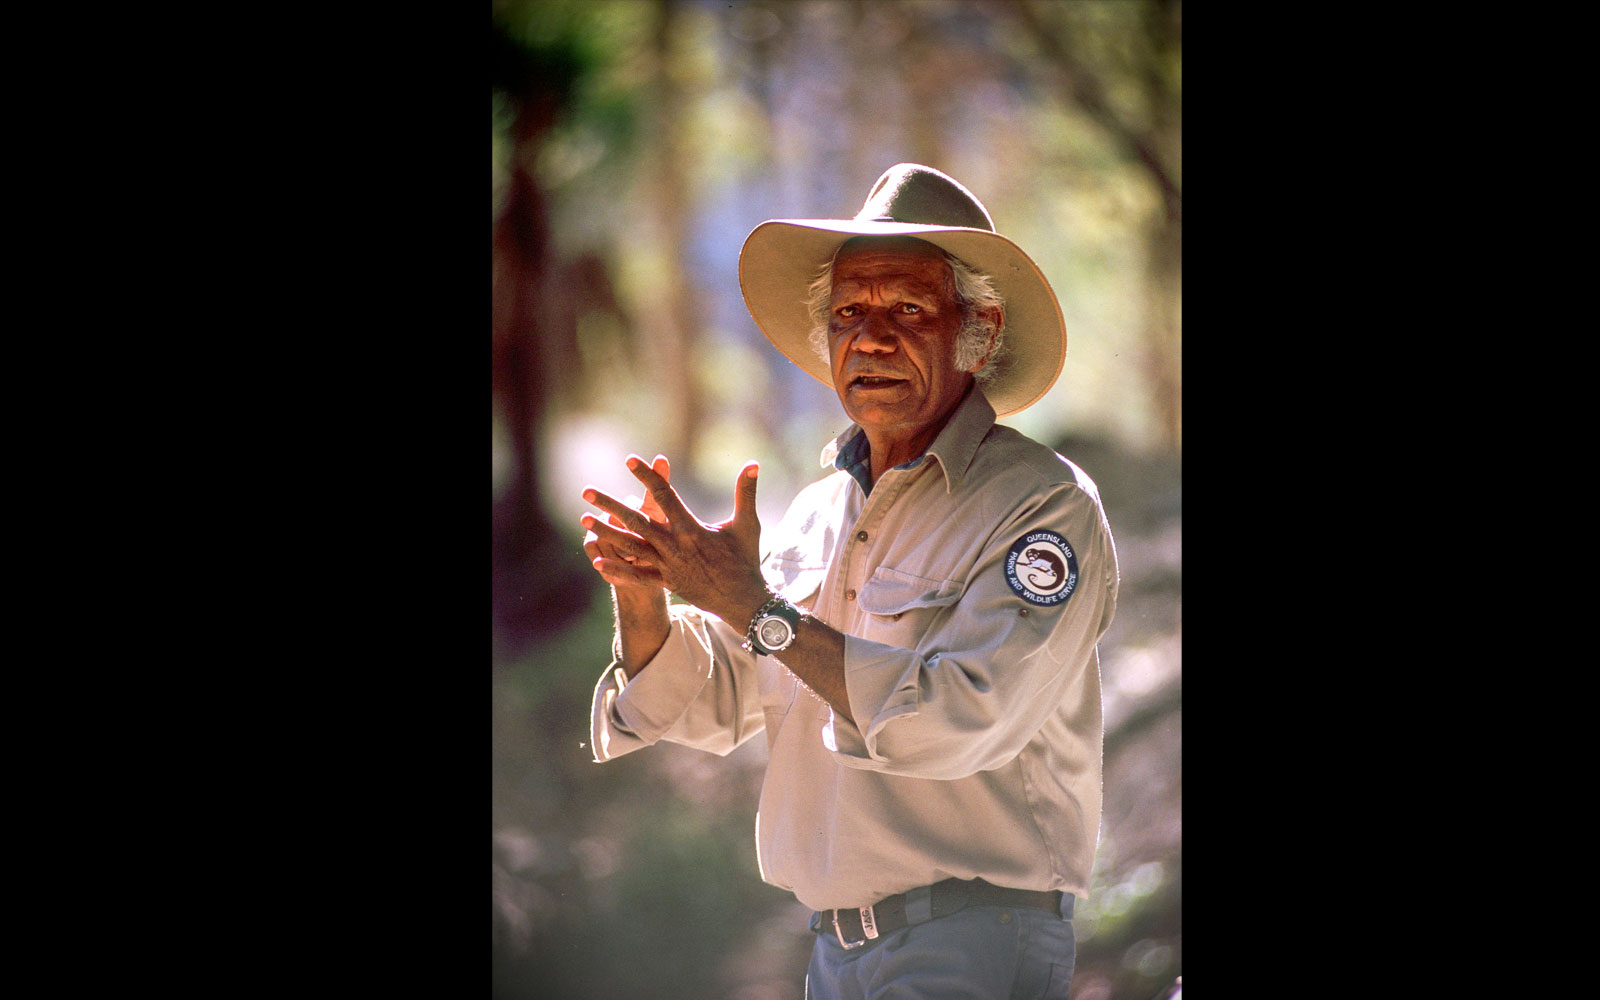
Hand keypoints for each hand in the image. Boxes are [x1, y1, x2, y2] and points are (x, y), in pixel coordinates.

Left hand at [582, 456, 768, 625]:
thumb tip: (753, 463)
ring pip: (631, 547)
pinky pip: (637, 576)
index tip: (629, 461)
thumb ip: (746, 492)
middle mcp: (674, 546)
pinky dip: (618, 570)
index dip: (647, 476)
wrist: (742, 600)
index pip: (664, 496)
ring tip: (584, 520)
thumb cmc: (745, 559)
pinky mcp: (666, 583)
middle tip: (587, 491)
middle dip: (610, 505)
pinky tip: (597, 562)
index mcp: (691, 528)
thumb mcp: (747, 524)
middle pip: (635, 521)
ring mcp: (667, 566)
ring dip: (606, 533)